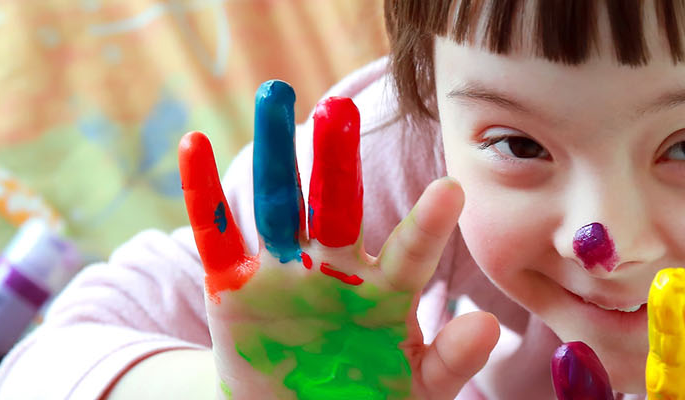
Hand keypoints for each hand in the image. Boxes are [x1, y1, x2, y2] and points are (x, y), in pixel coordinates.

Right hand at [179, 80, 497, 398]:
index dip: (429, 223)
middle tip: (340, 109)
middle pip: (339, 205)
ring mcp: (286, 272)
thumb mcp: (419, 389)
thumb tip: (489, 327)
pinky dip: (203, 194)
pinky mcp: (234, 288)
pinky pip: (217, 238)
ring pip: (280, 204)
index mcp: (388, 291)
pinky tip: (194, 145)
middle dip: (338, 159)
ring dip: (274, 154)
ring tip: (274, 97)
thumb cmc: (371, 399)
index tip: (451, 189)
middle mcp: (337, 268)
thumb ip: (452, 361)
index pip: (412, 252)